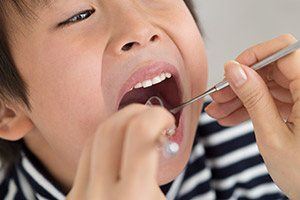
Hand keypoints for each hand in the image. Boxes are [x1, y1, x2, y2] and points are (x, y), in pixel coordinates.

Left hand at [66, 104, 174, 199]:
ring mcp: (79, 195)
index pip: (139, 133)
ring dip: (119, 126)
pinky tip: (119, 152)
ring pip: (93, 139)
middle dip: (136, 113)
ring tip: (136, 133)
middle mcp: (98, 194)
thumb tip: (160, 137)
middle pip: (110, 128)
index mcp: (132, 197)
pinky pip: (85, 158)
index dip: (157, 116)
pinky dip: (105, 146)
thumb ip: (159, 171)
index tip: (167, 121)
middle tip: (152, 120)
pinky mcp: (71, 197)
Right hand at [206, 34, 299, 198]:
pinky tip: (232, 117)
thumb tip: (235, 70)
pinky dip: (251, 108)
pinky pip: (271, 101)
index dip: (254, 57)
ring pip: (268, 86)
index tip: (232, 71)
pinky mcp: (299, 110)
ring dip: (241, 98)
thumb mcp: (272, 135)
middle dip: (241, 82)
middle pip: (272, 70)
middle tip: (220, 97)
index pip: (284, 52)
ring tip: (220, 111)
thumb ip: (254, 98)